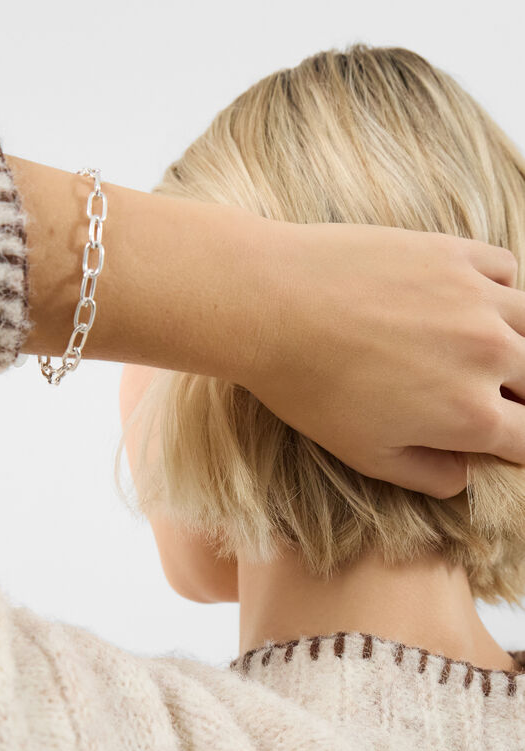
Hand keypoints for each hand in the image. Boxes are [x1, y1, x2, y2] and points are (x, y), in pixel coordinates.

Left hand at [237, 220, 523, 497]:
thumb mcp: (365, 455)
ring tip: (487, 351)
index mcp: (472, 416)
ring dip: (517, 345)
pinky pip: (507, 271)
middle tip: (488, 395)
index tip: (506, 437)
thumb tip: (466, 475)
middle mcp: (491, 355)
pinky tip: (472, 303)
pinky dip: (501, 291)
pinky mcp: (455, 253)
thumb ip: (429, 474)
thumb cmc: (310, 388)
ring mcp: (477, 299)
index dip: (521, 445)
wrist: (272, 305)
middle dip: (519, 396)